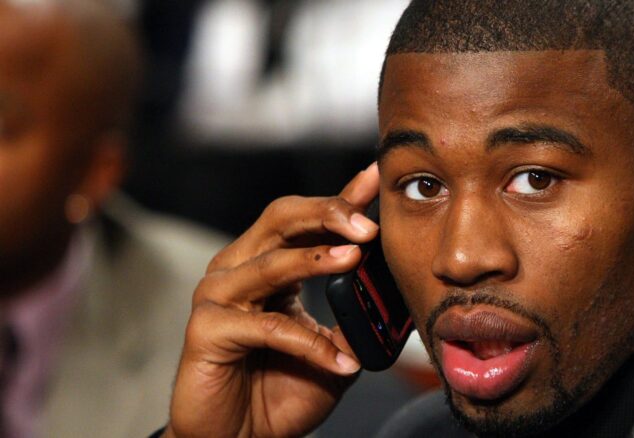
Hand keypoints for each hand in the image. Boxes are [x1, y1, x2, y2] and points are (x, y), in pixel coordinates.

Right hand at [167, 164, 380, 436]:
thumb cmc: (281, 390)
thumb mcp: (333, 349)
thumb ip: (355, 317)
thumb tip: (393, 290)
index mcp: (269, 264)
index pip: (307, 220)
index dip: (342, 198)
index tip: (375, 176)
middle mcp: (239, 270)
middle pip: (281, 220)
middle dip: (328, 214)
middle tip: (368, 223)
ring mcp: (218, 297)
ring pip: (271, 264)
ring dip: (316, 259)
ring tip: (355, 258)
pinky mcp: (206, 330)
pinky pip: (267, 327)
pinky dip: (309, 344)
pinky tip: (341, 362)